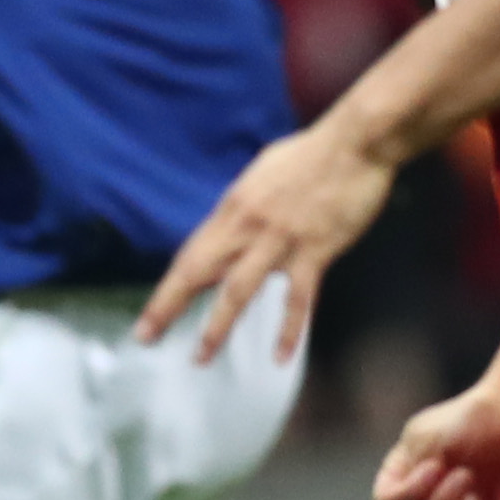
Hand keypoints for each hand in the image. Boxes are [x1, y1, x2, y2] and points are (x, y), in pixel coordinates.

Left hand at [136, 119, 398, 364]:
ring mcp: (279, 241)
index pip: (191, 255)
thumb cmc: (312, 155)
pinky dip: (289, 330)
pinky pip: (297, 299)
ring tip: (202, 356)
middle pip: (198, 272)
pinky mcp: (313, 251)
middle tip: (146, 336)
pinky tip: (280, 355)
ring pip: (238, 290)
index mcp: (233, 208)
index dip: (167, 286)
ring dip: (218, 326)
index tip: (150, 312)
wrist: (354, 144)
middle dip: (168, 306)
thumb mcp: (261, 175)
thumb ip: (244, 207)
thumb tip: (233, 228)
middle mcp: (247, 227)